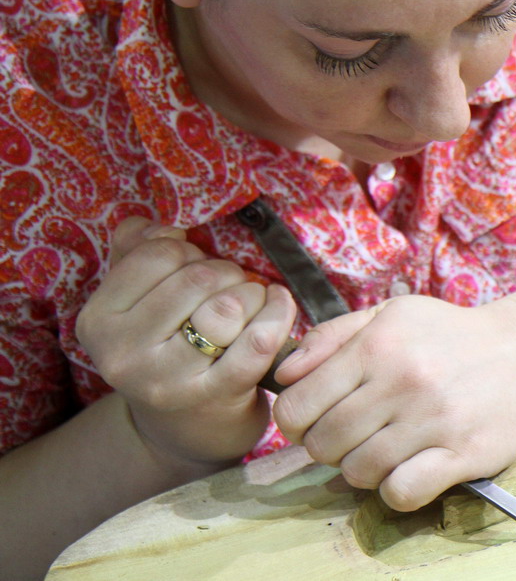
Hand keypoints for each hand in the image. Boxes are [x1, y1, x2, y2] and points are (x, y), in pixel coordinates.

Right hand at [77, 217, 296, 467]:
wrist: (186, 429)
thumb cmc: (167, 349)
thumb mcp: (136, 302)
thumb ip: (135, 251)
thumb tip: (157, 224)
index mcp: (97, 321)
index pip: (158, 254)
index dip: (189, 251)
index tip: (197, 268)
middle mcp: (123, 354)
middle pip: (199, 278)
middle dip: (227, 272)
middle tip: (232, 286)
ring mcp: (167, 380)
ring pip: (229, 306)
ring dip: (252, 293)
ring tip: (251, 301)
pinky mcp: (212, 397)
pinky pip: (258, 340)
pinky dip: (278, 314)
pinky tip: (279, 305)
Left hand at [271, 295, 515, 510]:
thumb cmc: (450, 334)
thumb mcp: (390, 315)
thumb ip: (331, 337)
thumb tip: (284, 374)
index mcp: (378, 345)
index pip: (298, 406)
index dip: (295, 422)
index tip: (314, 421)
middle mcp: (404, 380)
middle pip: (325, 444)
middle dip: (328, 447)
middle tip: (353, 436)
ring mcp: (435, 419)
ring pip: (359, 472)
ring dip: (363, 469)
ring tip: (384, 449)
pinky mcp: (463, 452)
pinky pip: (402, 492)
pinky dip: (396, 489)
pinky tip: (409, 469)